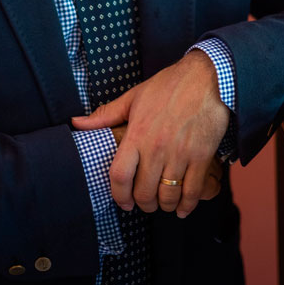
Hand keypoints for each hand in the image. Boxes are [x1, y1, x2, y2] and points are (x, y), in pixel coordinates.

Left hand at [72, 50, 229, 217]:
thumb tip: (77, 123)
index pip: (120, 176)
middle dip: (143, 204)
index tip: (123, 202)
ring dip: (165, 206)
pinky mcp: (202, 157)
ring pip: (169, 196)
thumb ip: (106, 115)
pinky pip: (193, 192)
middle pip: (145, 193)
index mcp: (137, 134)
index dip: (119, 196)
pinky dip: (187, 205)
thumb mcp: (134, 96)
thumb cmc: (169, 85)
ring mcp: (181, 154)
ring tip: (163, 202)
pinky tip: (183, 206)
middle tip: (145, 202)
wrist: (206, 77)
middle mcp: (157, 148)